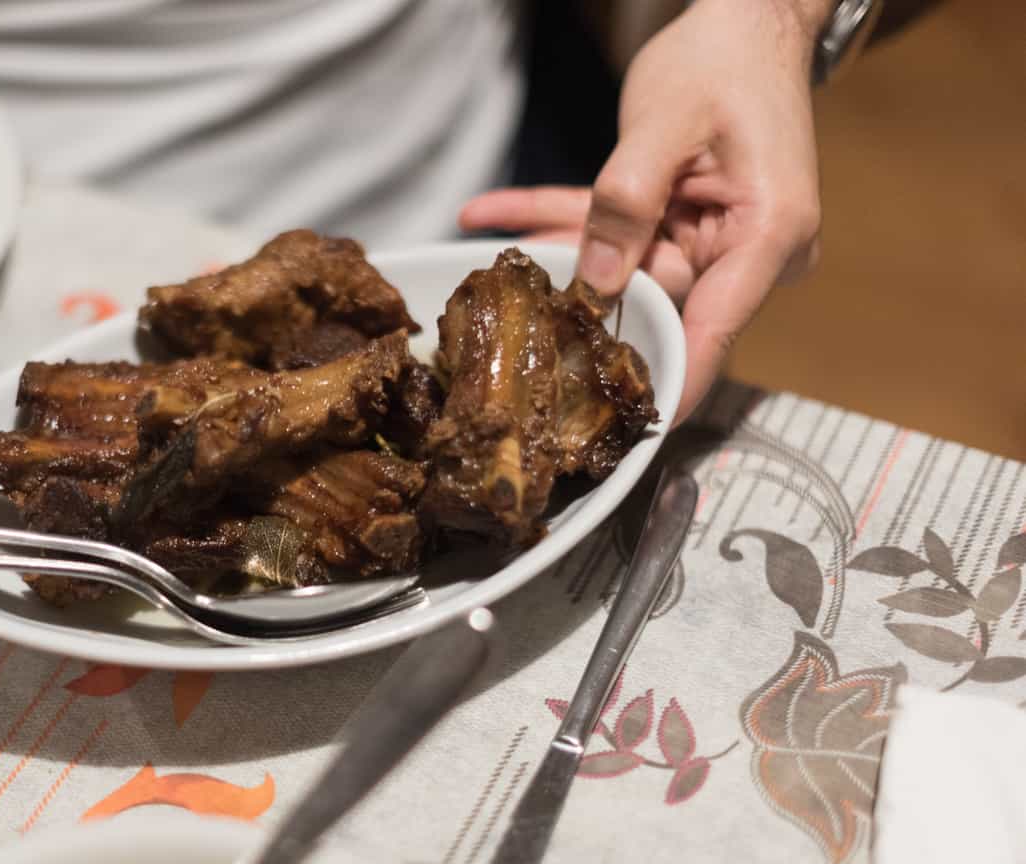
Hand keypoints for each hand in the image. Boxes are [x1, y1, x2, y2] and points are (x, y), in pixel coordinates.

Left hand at [460, 0, 827, 422]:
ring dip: (557, 259)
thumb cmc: (723, 63)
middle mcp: (744, 249)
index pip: (713, 331)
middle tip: (515, 337)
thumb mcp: (665, 126)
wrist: (745, 18)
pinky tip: (486, 215)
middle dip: (583, 313)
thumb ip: (625, 202)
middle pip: (658, 304)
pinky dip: (554, 221)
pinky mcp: (677, 222)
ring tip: (487, 273)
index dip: (668, 383)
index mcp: (768, 236)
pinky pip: (610, 232)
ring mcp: (710, 238)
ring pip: (622, 270)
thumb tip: (594, 281)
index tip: (628, 432)